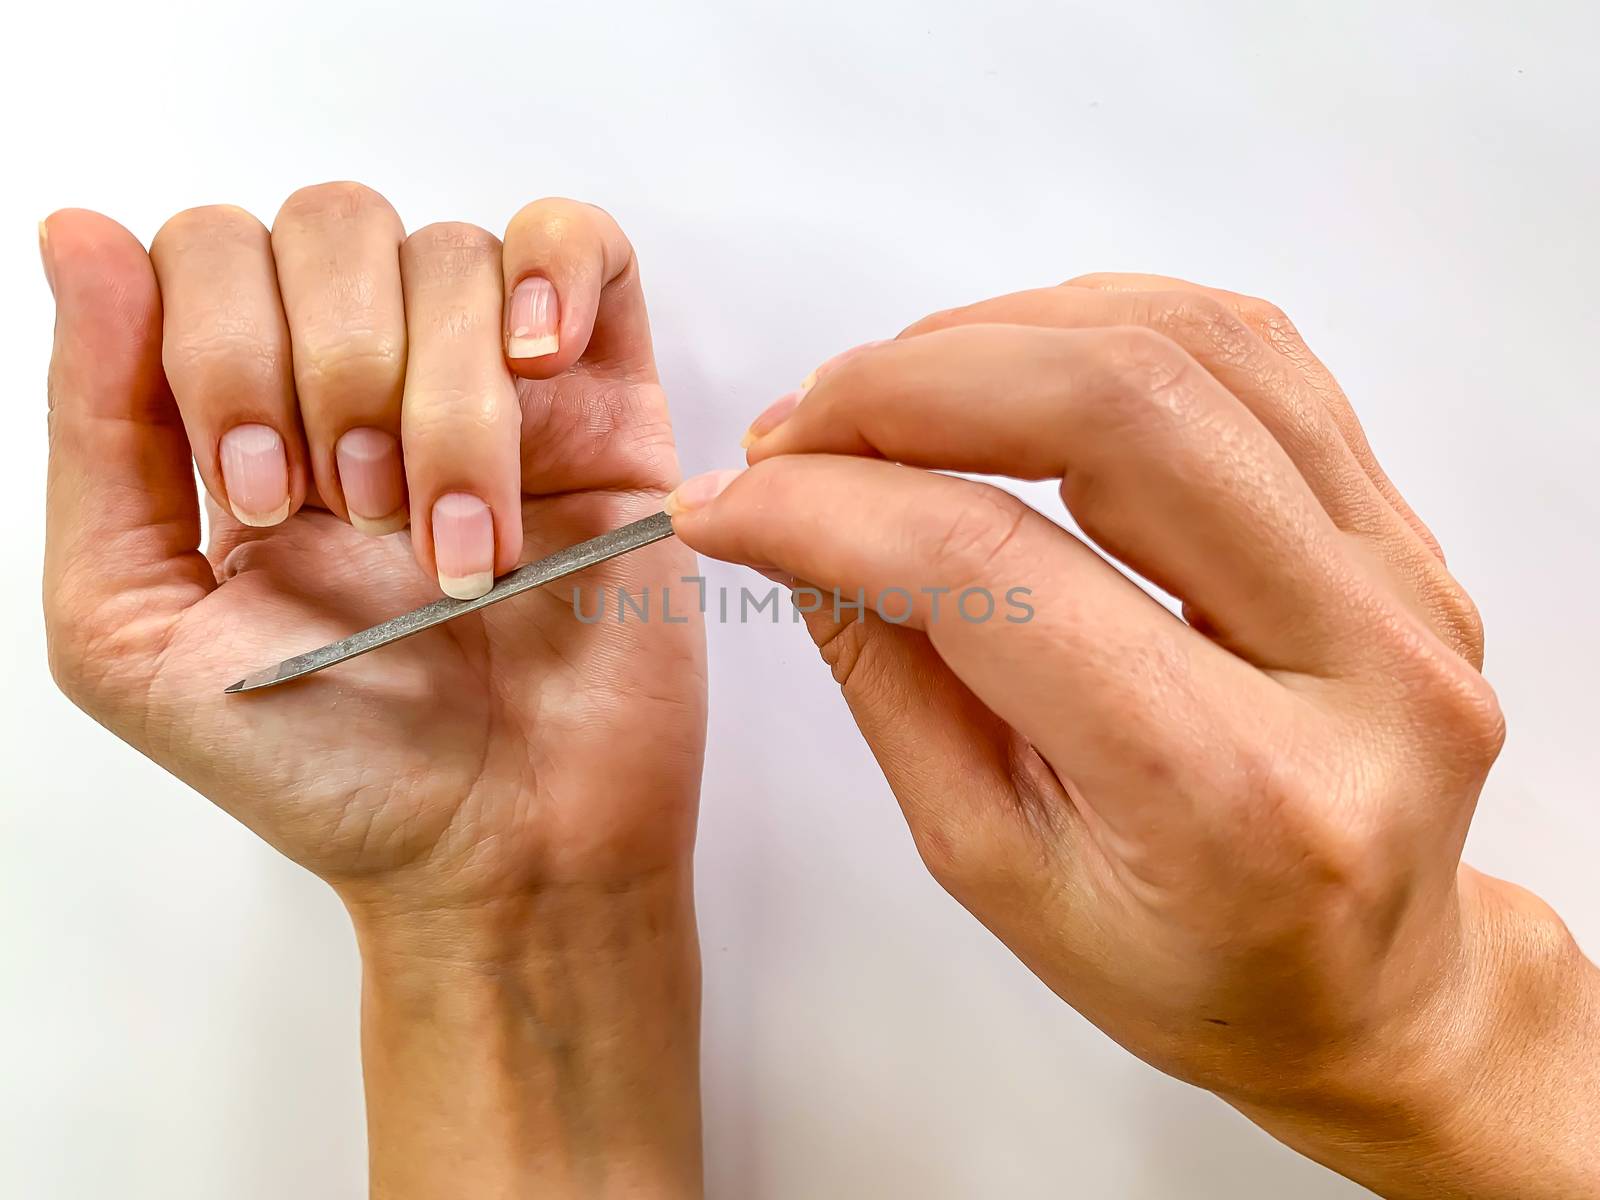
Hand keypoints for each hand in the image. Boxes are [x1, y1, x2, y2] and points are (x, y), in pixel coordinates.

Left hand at [41, 189, 704, 1195]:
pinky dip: (555, 274)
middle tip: (353, 510)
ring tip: (454, 539)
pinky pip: (586, 244)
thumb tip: (77, 234)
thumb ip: (95, 433)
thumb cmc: (330, 768)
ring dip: (443, 401)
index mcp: (248, 417)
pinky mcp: (609, 404)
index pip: (208, 250)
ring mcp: (496, 385)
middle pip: (331, 223)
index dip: (221, 347)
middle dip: (331, 367)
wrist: (502, 850)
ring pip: (451, 256)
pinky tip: (535, 368)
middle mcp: (370, 381)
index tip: (259, 499)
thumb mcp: (134, 628)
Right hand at [667, 275, 1599, 1196]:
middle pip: (1120, 408)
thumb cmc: (1176, 962)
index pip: (995, 575)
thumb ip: (888, 675)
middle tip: (802, 427)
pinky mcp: (1411, 531)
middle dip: (914, 384)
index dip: (832, 508)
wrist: (1367, 984)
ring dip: (1004, 333)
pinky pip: (1257, 354)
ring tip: (890, 392)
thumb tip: (786, 516)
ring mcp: (1406, 581)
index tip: (730, 501)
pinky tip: (1016, 365)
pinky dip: (1107, 322)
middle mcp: (1360, 667)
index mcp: (1233, 797)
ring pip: (1195, 346)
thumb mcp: (990, 859)